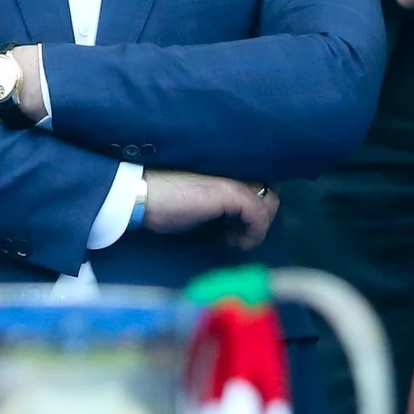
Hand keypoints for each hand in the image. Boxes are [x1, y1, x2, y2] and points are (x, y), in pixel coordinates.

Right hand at [142, 170, 278, 249]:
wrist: (142, 195)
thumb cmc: (162, 201)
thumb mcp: (198, 203)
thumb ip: (218, 203)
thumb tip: (233, 218)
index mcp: (226, 170)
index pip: (260, 181)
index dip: (257, 203)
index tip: (241, 225)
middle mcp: (235, 170)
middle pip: (270, 190)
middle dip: (261, 216)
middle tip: (241, 233)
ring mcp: (235, 180)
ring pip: (269, 201)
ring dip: (259, 226)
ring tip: (238, 239)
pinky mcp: (232, 193)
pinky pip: (258, 215)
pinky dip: (255, 234)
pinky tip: (238, 243)